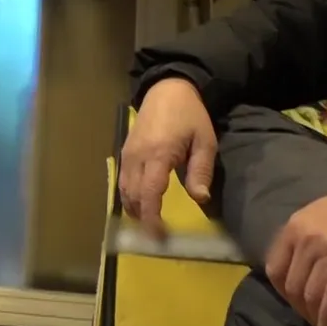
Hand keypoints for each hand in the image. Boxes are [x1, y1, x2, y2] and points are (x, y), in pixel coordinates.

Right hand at [119, 78, 217, 237]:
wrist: (167, 89)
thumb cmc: (190, 115)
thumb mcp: (205, 141)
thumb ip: (201, 170)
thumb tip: (200, 199)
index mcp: (159, 155)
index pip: (150, 193)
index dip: (152, 217)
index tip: (158, 236)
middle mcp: (137, 157)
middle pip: (133, 196)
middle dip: (143, 218)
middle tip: (156, 236)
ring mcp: (128, 154)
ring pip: (124, 190)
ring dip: (134, 209)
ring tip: (147, 223)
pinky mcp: (125, 152)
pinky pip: (122, 180)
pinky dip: (129, 196)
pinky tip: (140, 204)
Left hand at [266, 178, 326, 325]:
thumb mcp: (323, 214)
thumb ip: (305, 238)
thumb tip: (299, 270)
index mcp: (296, 225)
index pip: (275, 269)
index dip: (284, 292)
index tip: (297, 303)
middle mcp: (307, 238)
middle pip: (293, 286)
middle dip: (301, 309)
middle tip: (315, 320)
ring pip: (311, 294)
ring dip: (316, 317)